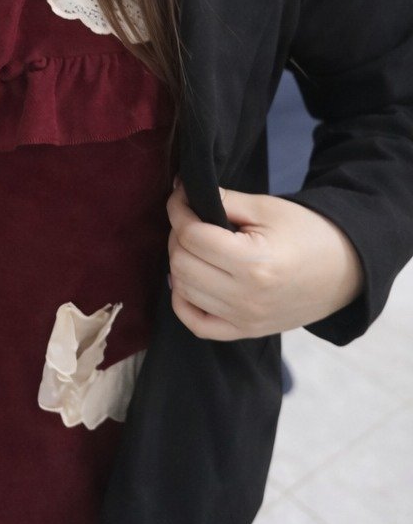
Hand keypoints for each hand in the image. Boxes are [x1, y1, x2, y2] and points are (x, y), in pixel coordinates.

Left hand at [166, 176, 364, 340]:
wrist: (345, 269)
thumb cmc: (307, 232)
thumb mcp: (265, 208)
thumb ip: (222, 201)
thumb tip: (182, 192)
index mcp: (254, 264)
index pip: (192, 236)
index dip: (179, 209)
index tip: (181, 196)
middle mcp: (246, 298)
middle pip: (182, 263)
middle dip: (178, 235)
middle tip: (190, 219)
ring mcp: (245, 320)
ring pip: (183, 291)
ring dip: (180, 263)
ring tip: (195, 245)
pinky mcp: (246, 332)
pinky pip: (197, 325)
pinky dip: (183, 302)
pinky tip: (190, 281)